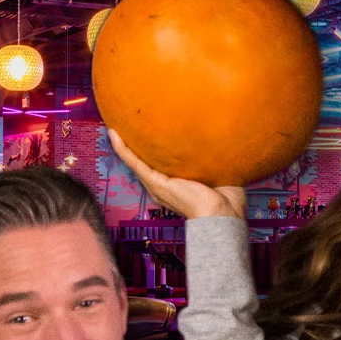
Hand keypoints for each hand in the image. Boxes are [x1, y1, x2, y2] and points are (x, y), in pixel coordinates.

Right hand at [109, 129, 245, 220]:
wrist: (223, 215)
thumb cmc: (227, 200)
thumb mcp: (218, 172)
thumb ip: (215, 158)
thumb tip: (223, 140)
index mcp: (175, 186)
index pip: (159, 164)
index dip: (151, 150)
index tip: (147, 131)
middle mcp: (163, 186)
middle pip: (144, 162)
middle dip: (133, 144)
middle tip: (123, 124)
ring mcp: (157, 185)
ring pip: (135, 161)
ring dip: (123, 144)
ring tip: (113, 126)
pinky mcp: (156, 183)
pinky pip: (134, 162)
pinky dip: (122, 148)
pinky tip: (113, 134)